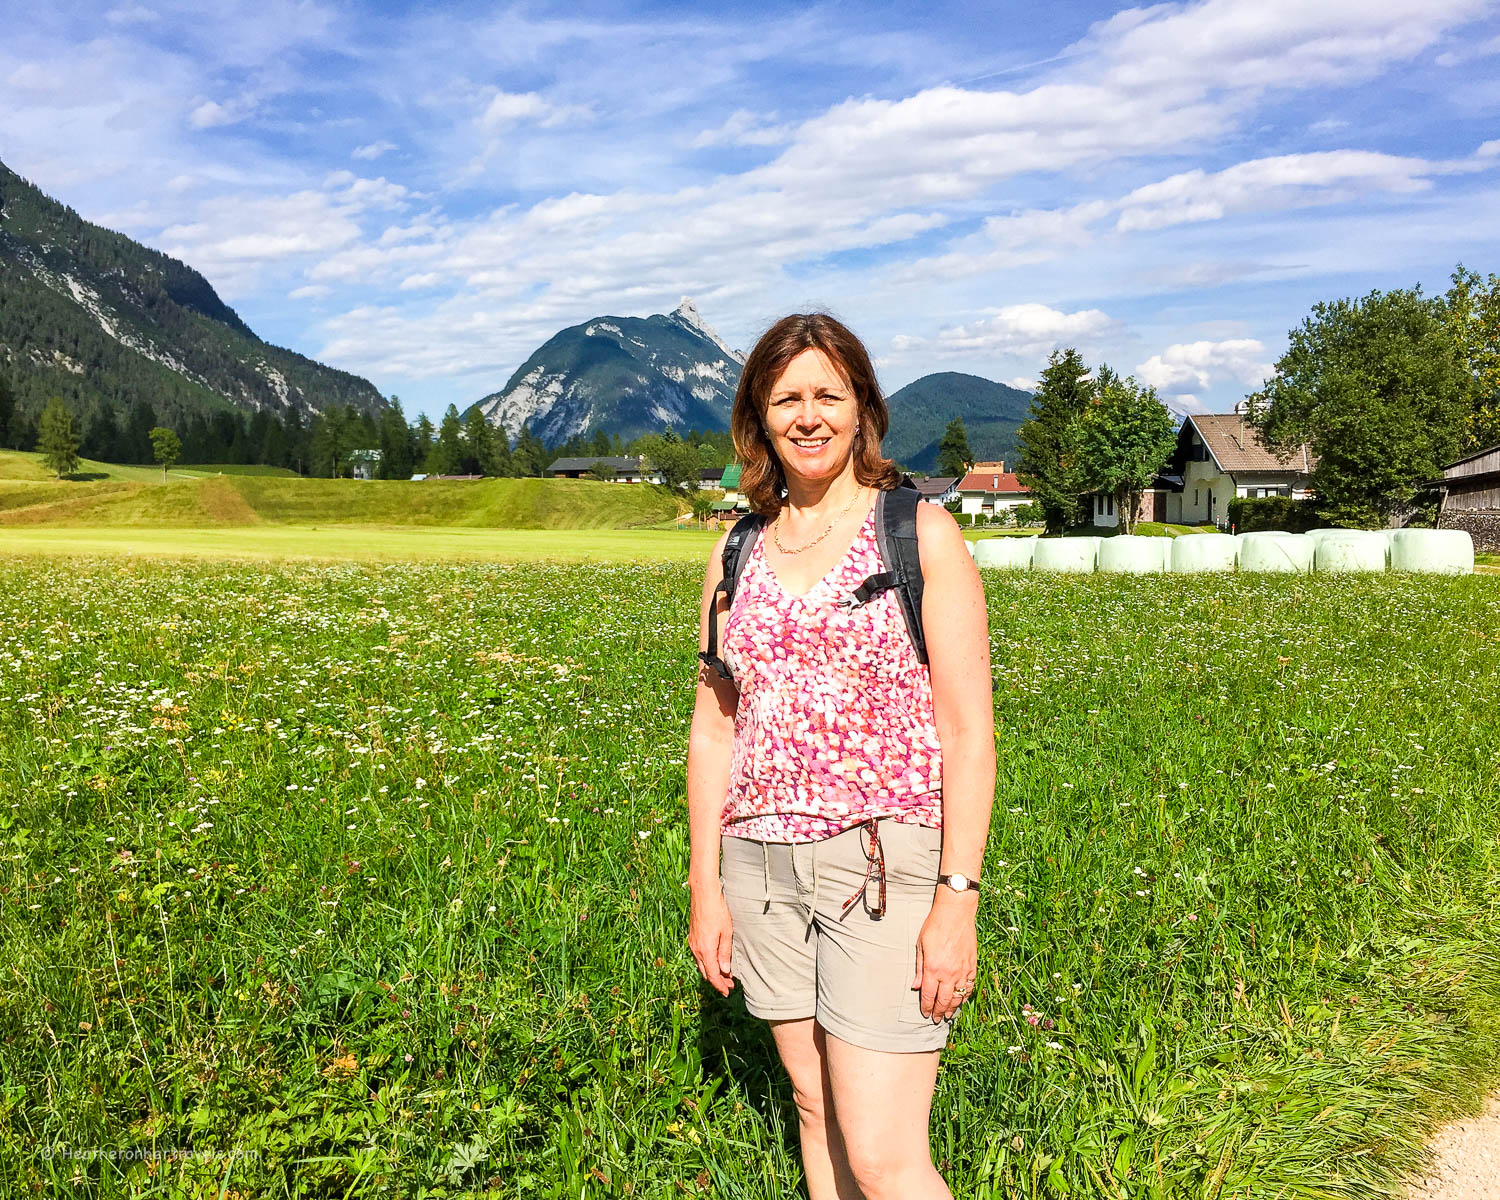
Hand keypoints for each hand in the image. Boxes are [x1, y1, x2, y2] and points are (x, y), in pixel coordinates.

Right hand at [688, 884, 734, 996]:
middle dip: (717, 981)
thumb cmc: (717, 911)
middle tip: (729, 985)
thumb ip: (725, 953)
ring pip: (701, 965)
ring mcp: (692, 943)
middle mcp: (696, 949)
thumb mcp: (726, 932)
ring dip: (712, 972)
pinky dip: (706, 963)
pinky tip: (714, 961)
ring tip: (725, 975)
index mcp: (705, 950)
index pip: (713, 975)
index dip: (720, 986)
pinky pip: (698, 956)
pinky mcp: (692, 937)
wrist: (703, 894)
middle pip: (706, 972)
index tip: (727, 992)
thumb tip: (725, 971)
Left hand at [912, 890, 977, 1021]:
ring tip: (948, 1014)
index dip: (926, 1007)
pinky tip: (962, 999)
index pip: (929, 996)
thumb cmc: (935, 926)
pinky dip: (965, 995)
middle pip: (944, 1000)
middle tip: (936, 1018)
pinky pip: (969, 986)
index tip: (925, 1014)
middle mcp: (948, 973)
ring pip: (958, 996)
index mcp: (933, 969)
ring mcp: (962, 970)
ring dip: (953, 1007)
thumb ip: (919, 969)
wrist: (955, 913)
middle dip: (939, 1011)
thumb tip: (916, 987)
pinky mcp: (972, 965)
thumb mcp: (921, 946)